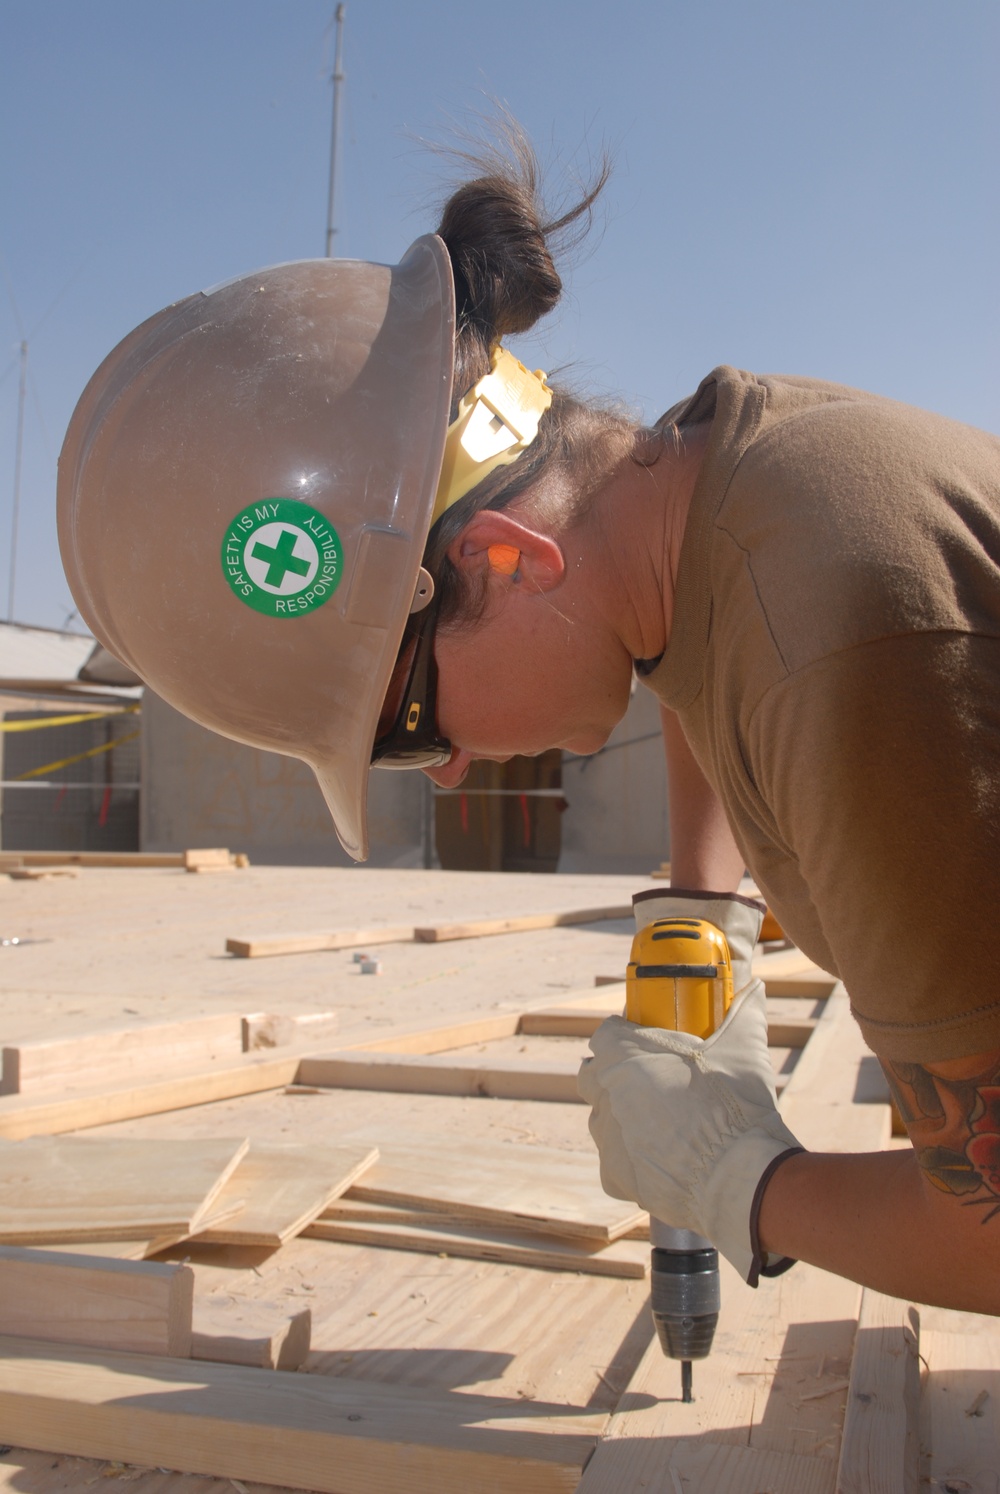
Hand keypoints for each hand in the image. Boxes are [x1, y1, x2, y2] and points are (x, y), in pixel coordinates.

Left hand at [578, 892, 802, 1283]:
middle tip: (654, 1081)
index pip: (605, 1034)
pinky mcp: (615, 1176)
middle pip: (594, 1076)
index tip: (648, 1042)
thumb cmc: (736, 1104)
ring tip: (665, 1124)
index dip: (626, 1036)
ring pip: (603, 1119)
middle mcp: (606, 1093)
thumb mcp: (743, 1044)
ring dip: (624, 1117)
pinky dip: (631, 1158)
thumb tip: (754, 987)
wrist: (738, 1175)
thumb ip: (743, 1010)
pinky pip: (614, 1161)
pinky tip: (662, 1158)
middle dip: (615, 1075)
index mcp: (624, 1054)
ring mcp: (607, 1136)